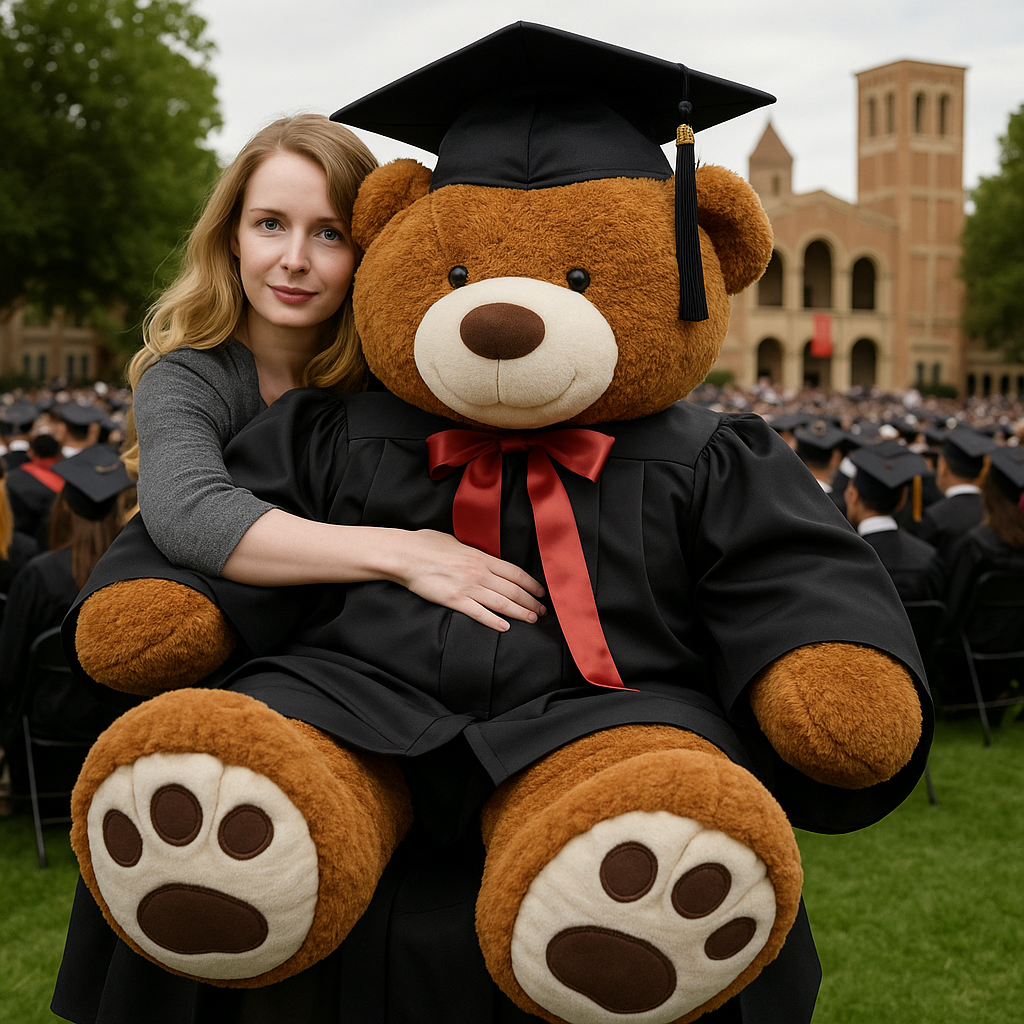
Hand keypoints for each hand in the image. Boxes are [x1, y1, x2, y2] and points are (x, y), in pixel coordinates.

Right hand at [389, 529, 545, 631]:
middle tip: (543, 611)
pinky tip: (505, 627)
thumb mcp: (457, 542)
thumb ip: (474, 552)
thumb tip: (484, 558)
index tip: (541, 592)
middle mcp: (479, 573)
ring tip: (532, 619)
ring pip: (502, 603)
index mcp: (482, 557)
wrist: (406, 555)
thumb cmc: (427, 544)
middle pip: (514, 590)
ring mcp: (467, 587)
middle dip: (531, 601)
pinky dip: (495, 621)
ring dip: (521, 612)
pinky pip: (479, 613)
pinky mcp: (454, 600)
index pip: (515, 573)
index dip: (531, 584)